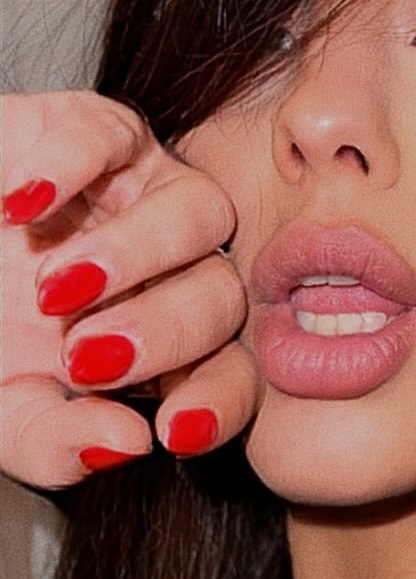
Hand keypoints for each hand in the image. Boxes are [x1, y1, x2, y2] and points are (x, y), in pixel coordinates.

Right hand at [1, 90, 255, 488]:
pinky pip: (115, 136)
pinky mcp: (103, 134)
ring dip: (135, 253)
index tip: (175, 430)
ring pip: (201, 211)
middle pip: (222, 294)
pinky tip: (21, 205)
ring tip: (53, 289)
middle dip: (167, 331)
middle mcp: (174, 268)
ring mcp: (146, 197)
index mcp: (163, 343)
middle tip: (88, 355)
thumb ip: (54, 439)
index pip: (230, 372)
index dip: (220, 401)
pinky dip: (71, 167)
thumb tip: (129, 444)